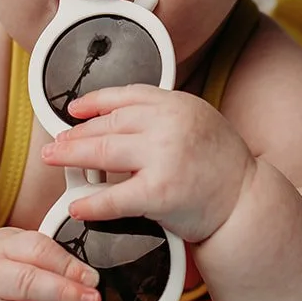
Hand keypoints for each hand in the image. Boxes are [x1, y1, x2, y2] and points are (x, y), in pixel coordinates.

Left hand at [40, 86, 256, 242]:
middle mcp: (170, 124)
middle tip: (57, 142)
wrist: (246, 199)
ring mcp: (164, 158)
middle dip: (76, 133)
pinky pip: (114, 197)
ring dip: (72, 156)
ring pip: (103, 153)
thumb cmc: (222, 165)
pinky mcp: (159, 193)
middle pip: (108, 124)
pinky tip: (77, 205)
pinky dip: (91, 202)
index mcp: (177, 104)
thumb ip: (164, 115)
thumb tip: (117, 117)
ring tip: (55, 159)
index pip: (126, 96)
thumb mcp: (198, 120)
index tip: (75, 109)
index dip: (94, 102)